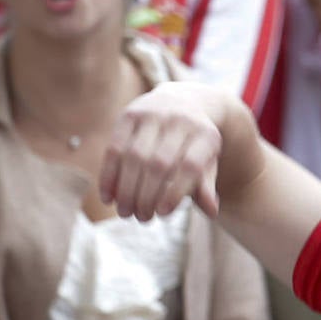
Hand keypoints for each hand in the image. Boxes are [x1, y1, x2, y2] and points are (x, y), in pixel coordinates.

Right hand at [100, 81, 226, 219]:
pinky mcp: (130, 114)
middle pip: (159, 163)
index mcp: (206, 135)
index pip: (190, 166)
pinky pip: (115, 148)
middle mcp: (181, 121)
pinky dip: (109, 175)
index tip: (163, 215)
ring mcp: (154, 114)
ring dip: (127, 189)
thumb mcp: (207, 161)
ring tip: (126, 212)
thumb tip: (212, 212)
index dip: (175, 192)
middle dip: (147, 195)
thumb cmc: (195, 144)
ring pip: (134, 156)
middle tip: (142, 218)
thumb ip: (206, 186)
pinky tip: (108, 197)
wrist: (184, 101)